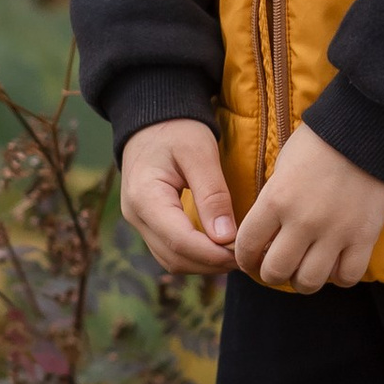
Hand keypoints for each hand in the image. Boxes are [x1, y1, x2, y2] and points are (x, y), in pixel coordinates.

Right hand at [119, 118, 239, 277]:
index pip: (180, 240)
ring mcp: (140, 222)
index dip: (213, 254)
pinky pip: (170, 250)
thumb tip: (226, 238)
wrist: (154, 119)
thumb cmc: (178, 129)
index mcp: (145, 198)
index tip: (243, 253)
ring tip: (236, 254)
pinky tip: (219, 249)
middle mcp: (136, 216)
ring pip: (172, 259)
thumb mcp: (200, 153)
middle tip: (246, 256)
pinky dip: (196, 255)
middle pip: (175, 257)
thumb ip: (212, 194)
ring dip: (204, 264)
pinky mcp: (149, 223)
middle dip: (211, 262)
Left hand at [234, 122, 383, 292]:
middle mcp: (303, 221)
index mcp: (276, 200)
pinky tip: (335, 264)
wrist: (367, 128)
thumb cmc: (320, 143)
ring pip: (309, 281)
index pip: (247, 246)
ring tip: (306, 268)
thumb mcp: (282, 167)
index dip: (244, 259)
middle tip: (277, 266)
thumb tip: (264, 235)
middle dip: (271, 274)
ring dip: (303, 280)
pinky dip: (338, 276)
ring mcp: (336, 232)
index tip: (250, 259)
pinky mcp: (365, 236)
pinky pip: (347, 277)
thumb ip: (272, 202)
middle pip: (276, 271)